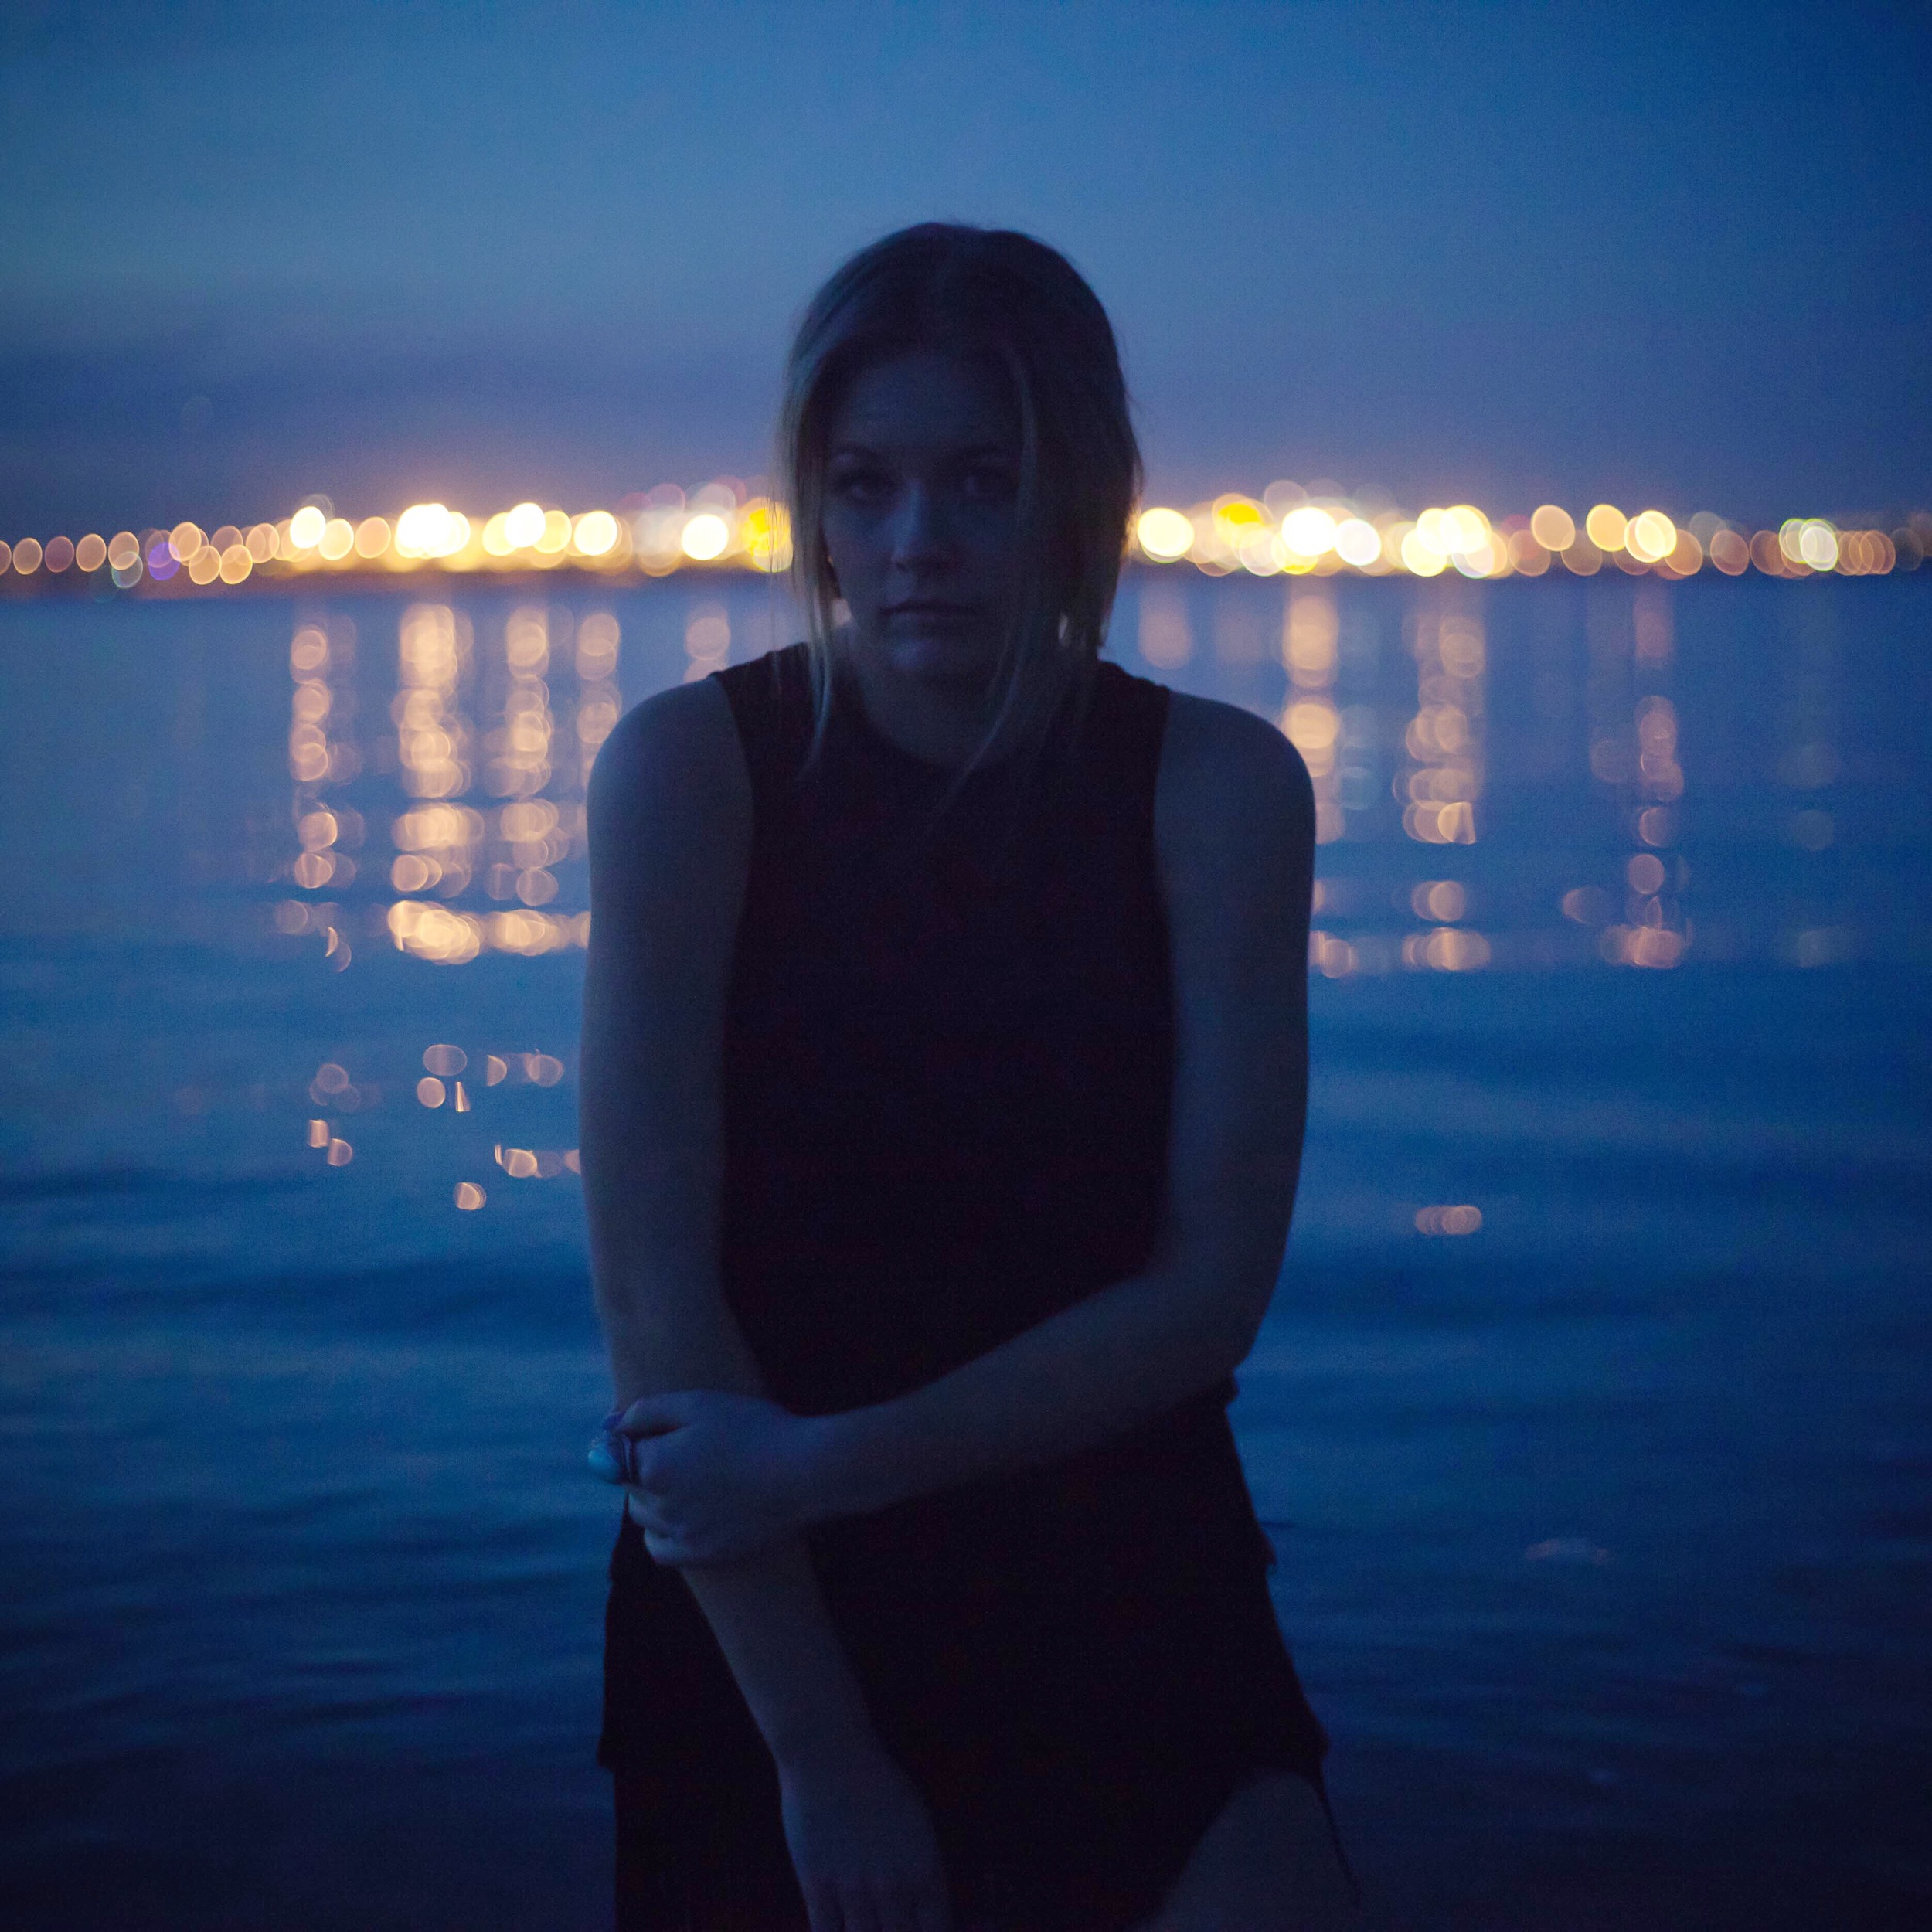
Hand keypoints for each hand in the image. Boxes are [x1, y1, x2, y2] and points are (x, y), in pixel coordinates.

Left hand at [611, 1389, 826, 1566]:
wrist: (803, 1472)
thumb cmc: (753, 1429)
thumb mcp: (698, 1403)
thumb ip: (647, 1411)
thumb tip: (613, 1426)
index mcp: (652, 1464)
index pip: (619, 1451)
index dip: (634, 1437)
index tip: (654, 1431)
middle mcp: (659, 1503)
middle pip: (630, 1484)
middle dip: (644, 1466)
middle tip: (682, 1451)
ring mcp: (680, 1532)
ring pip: (642, 1515)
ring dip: (652, 1497)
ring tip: (688, 1479)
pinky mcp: (700, 1554)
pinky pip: (658, 1548)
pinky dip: (660, 1532)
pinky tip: (681, 1515)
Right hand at [779, 1742, 952, 1931]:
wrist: (830, 1756)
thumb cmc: (878, 1779)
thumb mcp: (917, 1822)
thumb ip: (922, 1866)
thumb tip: (922, 1902)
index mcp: (924, 1869)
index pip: (937, 1929)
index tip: (917, 1931)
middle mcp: (894, 1888)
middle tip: (890, 1927)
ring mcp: (854, 1891)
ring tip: (865, 1928)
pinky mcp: (817, 1888)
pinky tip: (836, 1930)